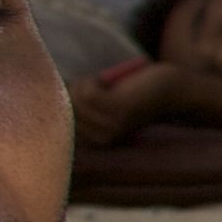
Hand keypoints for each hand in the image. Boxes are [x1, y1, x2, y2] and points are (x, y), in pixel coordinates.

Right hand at [71, 59, 193, 143]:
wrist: (175, 92)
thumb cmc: (139, 93)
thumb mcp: (106, 102)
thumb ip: (83, 104)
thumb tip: (46, 94)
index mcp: (98, 142)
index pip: (61, 122)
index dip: (64, 100)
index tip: (77, 90)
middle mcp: (102, 139)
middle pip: (66, 109)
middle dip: (73, 90)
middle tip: (94, 81)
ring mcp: (110, 126)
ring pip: (75, 99)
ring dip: (83, 83)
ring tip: (101, 80)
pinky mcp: (118, 109)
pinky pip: (87, 92)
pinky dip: (92, 80)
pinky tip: (105, 79)